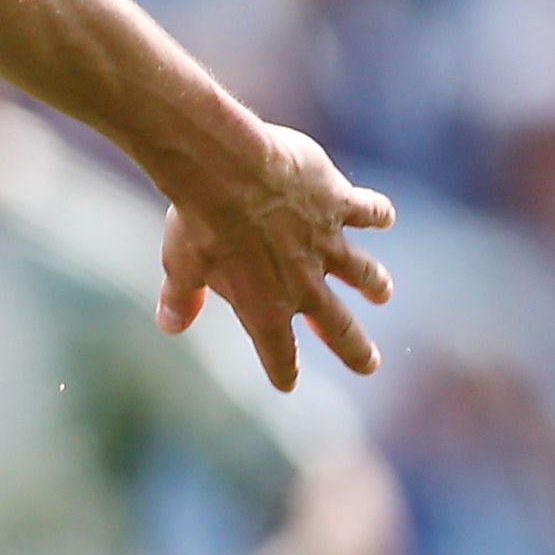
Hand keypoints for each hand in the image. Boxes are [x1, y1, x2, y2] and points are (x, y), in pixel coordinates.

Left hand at [156, 123, 393, 391]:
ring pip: (362, 271)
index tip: (287, 384)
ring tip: (382, 292)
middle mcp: (302, 281)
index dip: (281, 369)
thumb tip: (170, 326)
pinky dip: (378, 214)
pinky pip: (368, 212)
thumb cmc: (197, 220)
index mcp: (263, 304)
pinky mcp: (338, 204)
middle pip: (337, 326)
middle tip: (370, 365)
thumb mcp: (180, 264)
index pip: (276, 351)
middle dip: (354, 348)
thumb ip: (181, 297)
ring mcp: (326, 242)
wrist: (224, 171)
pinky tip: (384, 216)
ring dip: (374, 283)